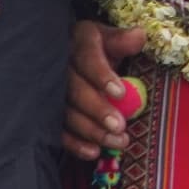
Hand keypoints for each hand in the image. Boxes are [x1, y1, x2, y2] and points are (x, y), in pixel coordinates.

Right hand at [64, 21, 144, 163]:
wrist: (71, 56)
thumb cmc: (98, 48)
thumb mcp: (110, 38)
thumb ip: (122, 41)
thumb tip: (139, 36)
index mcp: (78, 42)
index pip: (87, 58)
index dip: (102, 75)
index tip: (120, 92)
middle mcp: (60, 66)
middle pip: (75, 90)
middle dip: (97, 110)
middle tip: (119, 126)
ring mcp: (51, 90)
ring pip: (67, 112)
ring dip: (91, 130)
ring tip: (117, 141)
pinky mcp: (49, 111)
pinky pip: (58, 128)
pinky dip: (74, 143)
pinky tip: (93, 152)